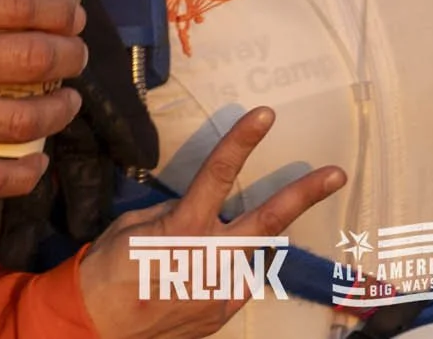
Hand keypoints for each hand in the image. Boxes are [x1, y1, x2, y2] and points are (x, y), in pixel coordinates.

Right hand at [0, 0, 87, 193]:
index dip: (55, 8)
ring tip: (66, 103)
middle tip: (75, 55)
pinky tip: (36, 162)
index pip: (14, 3)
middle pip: (30, 60)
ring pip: (19, 121)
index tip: (70, 12)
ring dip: (56, 111)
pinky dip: (21, 174)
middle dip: (67, 56)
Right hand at [75, 107, 346, 338]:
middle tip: (337, 173)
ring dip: (238, 246)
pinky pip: (235, 284)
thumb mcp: (135, 226)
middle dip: (305, 195)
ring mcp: (220, 292)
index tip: (266, 115)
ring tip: (196, 254)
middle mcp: (210, 259)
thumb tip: (198, 208)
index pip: (220, 173)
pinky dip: (222, 274)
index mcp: (184, 228)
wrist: (95, 328)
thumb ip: (173, 213)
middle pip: (268, 221)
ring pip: (250, 255)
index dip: (243, 141)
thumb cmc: (108, 269)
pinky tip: (192, 281)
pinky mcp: (221, 315)